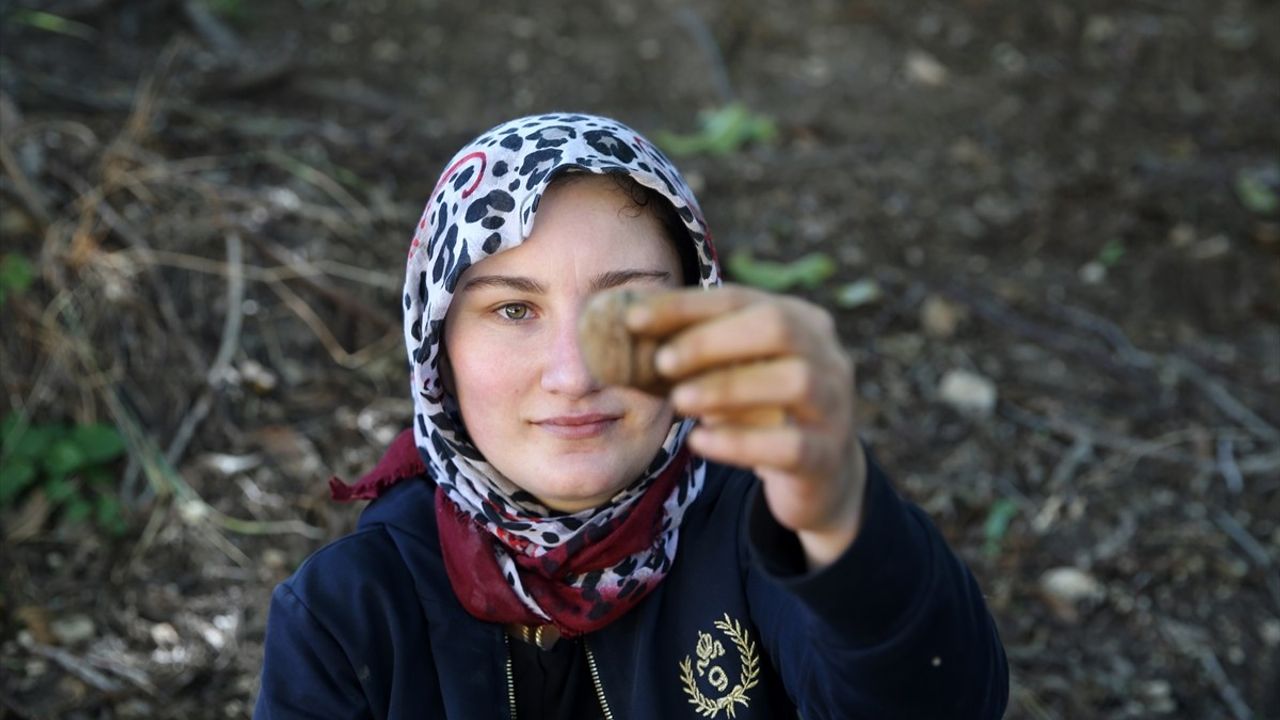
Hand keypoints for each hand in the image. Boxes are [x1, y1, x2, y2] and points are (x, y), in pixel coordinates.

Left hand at [626, 285, 866, 567]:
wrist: (822, 474)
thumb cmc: (765, 410)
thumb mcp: (736, 372)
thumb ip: (699, 351)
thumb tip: (630, 329)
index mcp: (801, 321)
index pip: (740, 298)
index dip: (685, 306)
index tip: (633, 319)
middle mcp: (827, 356)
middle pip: (777, 328)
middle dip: (712, 341)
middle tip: (661, 362)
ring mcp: (834, 406)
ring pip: (794, 381)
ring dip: (728, 387)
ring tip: (678, 402)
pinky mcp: (827, 456)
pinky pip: (790, 445)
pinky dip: (740, 442)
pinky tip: (700, 442)